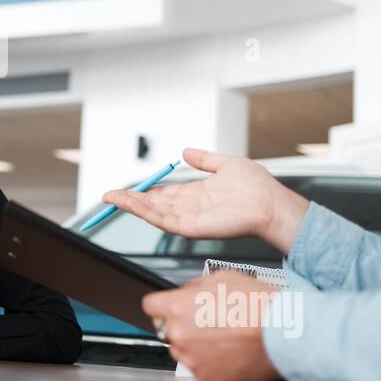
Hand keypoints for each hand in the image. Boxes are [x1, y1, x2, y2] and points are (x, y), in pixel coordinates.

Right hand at [101, 147, 308, 251]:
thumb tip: (186, 152)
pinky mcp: (191, 228)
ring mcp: (189, 219)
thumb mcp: (225, 164)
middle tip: (109, 195)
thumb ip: (204, 159)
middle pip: (153, 204)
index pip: (164, 193)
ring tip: (111, 198)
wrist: (270, 203)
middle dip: (130, 199)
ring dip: (131, 205)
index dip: (145, 190)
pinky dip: (144, 212)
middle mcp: (190, 208)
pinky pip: (162, 220)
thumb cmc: (256, 186)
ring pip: (153, 212)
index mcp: (197, 194)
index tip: (128, 187)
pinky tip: (130, 204)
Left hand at [143, 271, 281, 380]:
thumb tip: (185, 291)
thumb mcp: (222, 277)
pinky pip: (198, 369)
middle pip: (166, 329)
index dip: (161, 304)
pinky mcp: (205, 379)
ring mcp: (191, 360)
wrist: (284, 334)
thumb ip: (194, 285)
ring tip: (222, 337)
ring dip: (194, 345)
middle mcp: (179, 335)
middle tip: (207, 321)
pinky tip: (227, 352)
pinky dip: (209, 363)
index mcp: (178, 307)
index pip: (150, 305)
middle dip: (181, 324)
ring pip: (182, 350)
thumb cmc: (258, 305)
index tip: (167, 306)